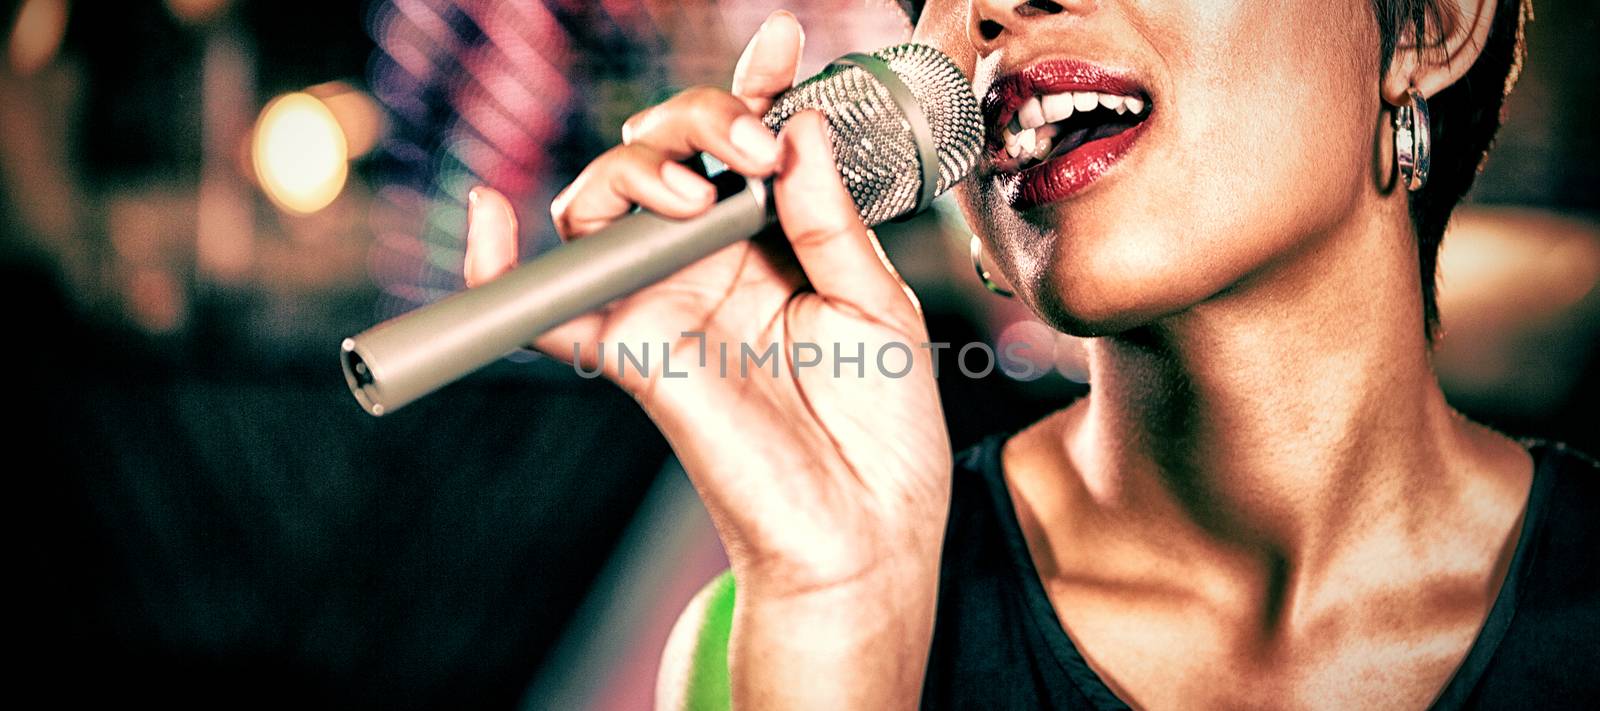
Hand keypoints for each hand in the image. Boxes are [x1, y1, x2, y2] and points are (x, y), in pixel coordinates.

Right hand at [466, 12, 951, 706]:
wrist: (867, 527)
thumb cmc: (883, 427)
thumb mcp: (878, 303)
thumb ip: (829, 217)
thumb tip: (796, 129)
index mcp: (773, 246)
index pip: (743, 149)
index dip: (749, 91)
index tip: (778, 44)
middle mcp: (710, 266)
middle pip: (662, 156)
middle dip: (700, 120)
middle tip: (755, 144)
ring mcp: (664, 305)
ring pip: (602, 204)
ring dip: (635, 168)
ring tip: (696, 187)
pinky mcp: (629, 353)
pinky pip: (546, 306)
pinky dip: (499, 267)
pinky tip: (487, 217)